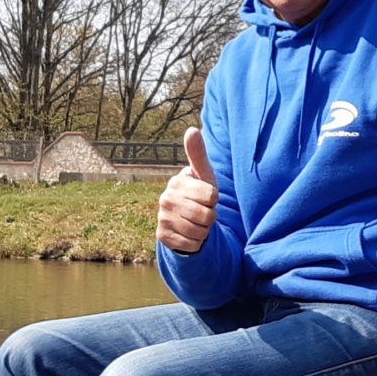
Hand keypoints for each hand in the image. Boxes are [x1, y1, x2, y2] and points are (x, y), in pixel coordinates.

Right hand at [156, 126, 216, 254]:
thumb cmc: (198, 193)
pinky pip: (191, 245)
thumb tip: (191, 130)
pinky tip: (189, 234)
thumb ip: (198, 154)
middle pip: (207, 216)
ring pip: (200, 232)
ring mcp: (162, 218)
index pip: (211, 196)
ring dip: (204, 231)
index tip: (207, 197)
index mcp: (177, 182)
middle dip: (210, 217)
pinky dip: (195, 243)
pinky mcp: (162, 236)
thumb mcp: (202, 174)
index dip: (214, 199)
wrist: (183, 219)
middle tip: (203, 212)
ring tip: (197, 223)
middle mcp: (166, 199)